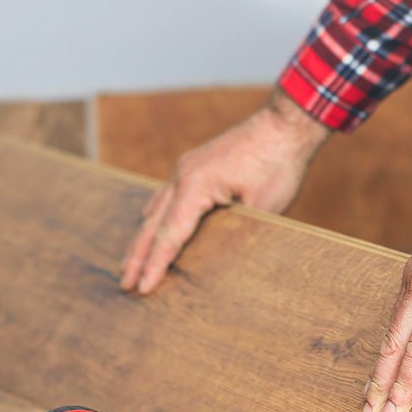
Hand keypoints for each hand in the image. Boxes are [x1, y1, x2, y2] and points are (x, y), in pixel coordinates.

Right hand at [120, 89, 329, 293]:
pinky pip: (168, 195)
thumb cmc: (278, 165)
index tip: (142, 288)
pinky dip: (157, 216)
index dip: (155, 265)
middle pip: (153, 224)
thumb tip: (218, 256)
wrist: (286, 123)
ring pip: (157, 209)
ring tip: (130, 264)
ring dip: (144, 237)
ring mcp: (187, 168)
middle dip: (138, 256)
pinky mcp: (196, 165)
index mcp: (195, 186)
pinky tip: (150, 225)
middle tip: (125, 285)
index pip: (169, 235)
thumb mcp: (262, 208)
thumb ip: (235, 232)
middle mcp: (183, 175)